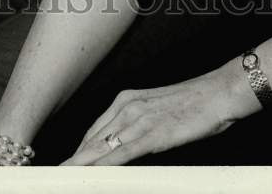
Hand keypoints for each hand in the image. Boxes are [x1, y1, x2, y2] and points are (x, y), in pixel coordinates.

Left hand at [61, 62, 257, 164]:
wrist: (220, 92)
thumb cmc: (194, 104)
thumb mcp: (157, 112)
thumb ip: (138, 127)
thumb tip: (124, 147)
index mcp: (126, 100)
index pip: (93, 132)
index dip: (76, 153)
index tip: (61, 169)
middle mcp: (127, 107)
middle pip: (91, 142)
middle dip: (71, 163)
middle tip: (51, 179)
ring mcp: (139, 120)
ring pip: (100, 148)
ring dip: (79, 167)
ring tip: (60, 180)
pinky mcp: (153, 134)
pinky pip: (122, 154)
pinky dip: (103, 167)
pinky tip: (91, 176)